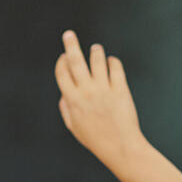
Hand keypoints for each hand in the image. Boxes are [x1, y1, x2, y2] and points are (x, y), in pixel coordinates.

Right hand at [54, 30, 146, 164]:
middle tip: (68, 34)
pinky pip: (115, 67)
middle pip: (75, 62)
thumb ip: (66, 108)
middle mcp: (86, 92)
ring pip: (97, 60)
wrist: (120, 147)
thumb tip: (64, 93)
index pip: (62, 73)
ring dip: (95, 52)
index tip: (63, 57)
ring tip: (96, 49)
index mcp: (72, 100)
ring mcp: (104, 89)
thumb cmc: (95, 139)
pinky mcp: (120, 89)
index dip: (61, 62)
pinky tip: (111, 62)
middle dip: (70, 45)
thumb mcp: (74, 127)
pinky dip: (112, 62)